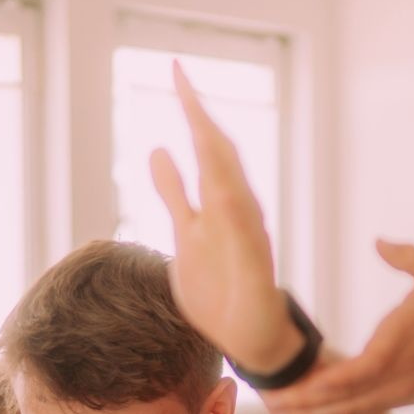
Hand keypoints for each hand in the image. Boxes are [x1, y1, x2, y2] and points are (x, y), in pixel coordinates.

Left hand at [149, 62, 300, 371]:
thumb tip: (157, 149)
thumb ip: (174, 193)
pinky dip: (237, 218)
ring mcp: (248, 241)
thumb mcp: (185, 234)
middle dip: (201, 119)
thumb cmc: (222, 288)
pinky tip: (224, 195)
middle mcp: (236, 214)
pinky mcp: (256, 274)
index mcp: (218, 204)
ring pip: (234, 189)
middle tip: (180, 79)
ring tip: (197, 118)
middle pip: (220, 158)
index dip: (193, 110)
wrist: (254, 340)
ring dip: (217, 156)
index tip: (176, 72)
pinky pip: (247, 241)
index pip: (206, 148)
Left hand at [264, 240, 413, 413]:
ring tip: (277, 412)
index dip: (326, 382)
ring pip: (346, 413)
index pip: (358, 371)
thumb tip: (380, 241)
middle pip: (342, 400)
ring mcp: (391, 393)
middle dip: (304, 403)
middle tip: (268, 399)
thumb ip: (408, 257)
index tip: (297, 384)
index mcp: (396, 347)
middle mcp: (391, 377)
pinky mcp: (393, 400)